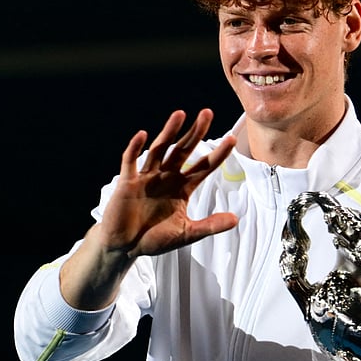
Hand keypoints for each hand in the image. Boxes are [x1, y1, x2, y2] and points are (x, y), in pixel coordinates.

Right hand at [98, 109, 237, 258]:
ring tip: (180, 114)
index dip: (217, 154)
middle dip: (195, 133)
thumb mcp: (186, 233)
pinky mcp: (127, 182)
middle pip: (183, 150)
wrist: (125, 247)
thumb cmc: (154, 239)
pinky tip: (143, 135)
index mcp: (182, 187)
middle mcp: (167, 177)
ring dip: (169, 132)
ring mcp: (147, 177)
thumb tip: (235, 219)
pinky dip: (135, 148)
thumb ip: (209, 225)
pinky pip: (131, 162)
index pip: (204, 167)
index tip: (232, 139)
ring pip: (159, 150)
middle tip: (207, 113)